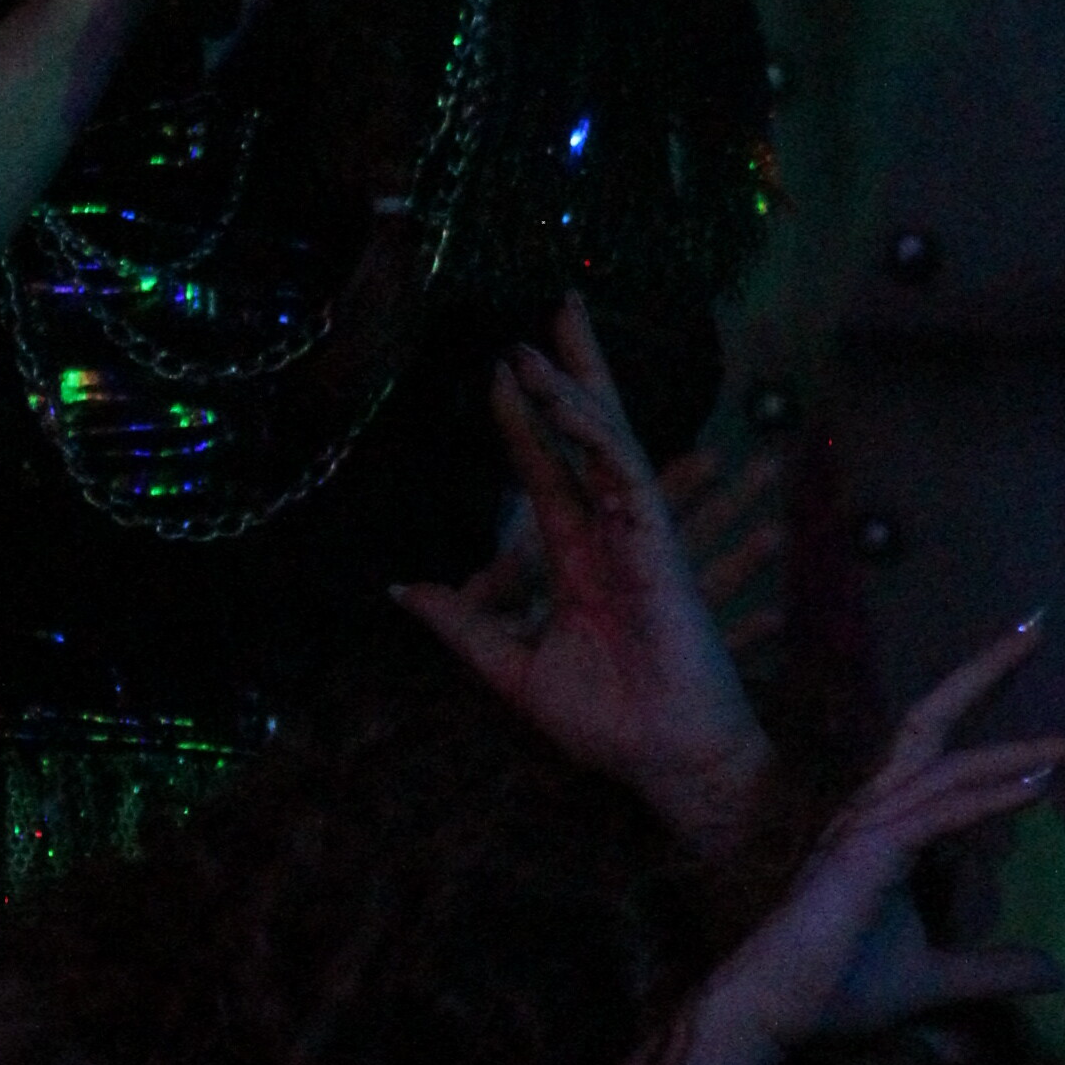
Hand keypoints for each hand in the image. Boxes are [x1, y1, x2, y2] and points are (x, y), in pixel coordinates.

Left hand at [390, 297, 772, 839]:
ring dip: (572, 388)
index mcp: (581, 560)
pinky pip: (624, 473)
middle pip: (591, 431)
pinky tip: (561, 398)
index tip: (501, 368)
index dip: (525, 419)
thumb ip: (464, 627)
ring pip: (606, 440)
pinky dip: (593, 435)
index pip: (548, 471)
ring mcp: (641, 534)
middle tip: (558, 303)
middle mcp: (613, 534)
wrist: (662, 761)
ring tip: (538, 339)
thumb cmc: (609, 725)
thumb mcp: (513, 670)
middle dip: (573, 369)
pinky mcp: (659, 545)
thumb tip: (403, 591)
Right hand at [709, 621, 1064, 1063]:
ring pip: (952, 767)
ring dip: (1022, 750)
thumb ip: (990, 970)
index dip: (1000, 734)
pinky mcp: (866, 855)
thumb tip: (1052, 972)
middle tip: (1039, 623)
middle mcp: (873, 810)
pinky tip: (1042, 787)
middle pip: (934, 719)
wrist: (771, 1017)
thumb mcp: (934, 980)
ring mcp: (866, 827)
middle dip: (989, 670)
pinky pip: (940, 815)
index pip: (943, 755)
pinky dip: (993, 798)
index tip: (1064, 729)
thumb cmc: (832, 992)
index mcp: (883, 826)